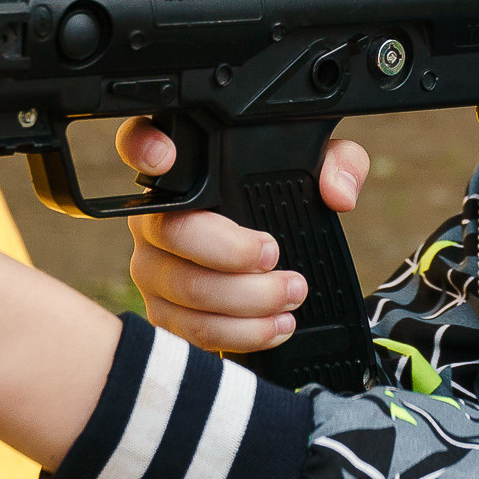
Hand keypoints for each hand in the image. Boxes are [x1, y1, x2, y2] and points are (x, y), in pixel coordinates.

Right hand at [115, 119, 367, 353]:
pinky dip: (241, 334)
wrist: (282, 267)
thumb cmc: (284, 210)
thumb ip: (337, 164)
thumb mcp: (319, 174)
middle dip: (231, 253)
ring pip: (185, 291)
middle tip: (277, 257)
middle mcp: (155, 219)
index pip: (139, 144)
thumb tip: (338, 192)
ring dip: (246, 301)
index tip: (166, 159)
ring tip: (291, 296)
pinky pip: (193, 332)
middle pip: (173, 234)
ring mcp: (153, 270)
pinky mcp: (166, 315)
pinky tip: (275, 325)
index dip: (143, 147)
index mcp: (182, 173)